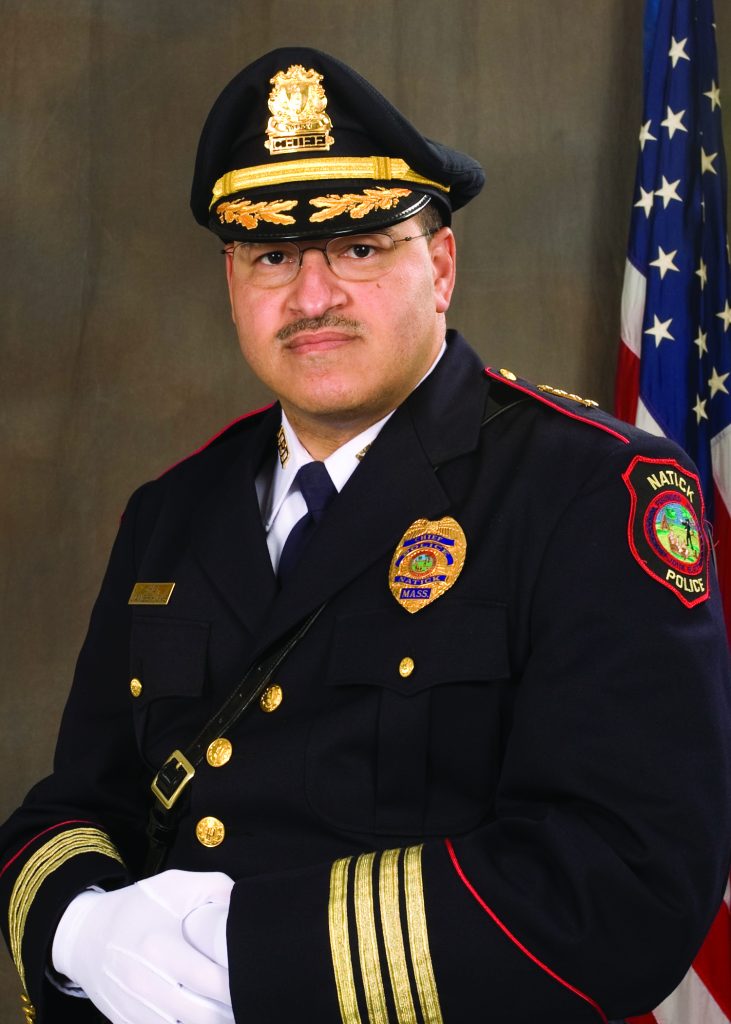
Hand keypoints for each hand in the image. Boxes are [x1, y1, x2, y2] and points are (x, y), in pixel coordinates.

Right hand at [52, 869, 233, 1023]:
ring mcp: (134, 1009)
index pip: (211, 981)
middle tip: (248, 996)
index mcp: (160, 946)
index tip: (254, 976)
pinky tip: (200, 1016)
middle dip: (231, 1010)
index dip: (239, 985)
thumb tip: (245, 907)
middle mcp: (145, 983)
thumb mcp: (173, 885)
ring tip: (228, 1008)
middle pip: (203, 1016)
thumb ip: (215, 889)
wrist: (84, 936)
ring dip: (212, 1023)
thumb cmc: (136, 908)